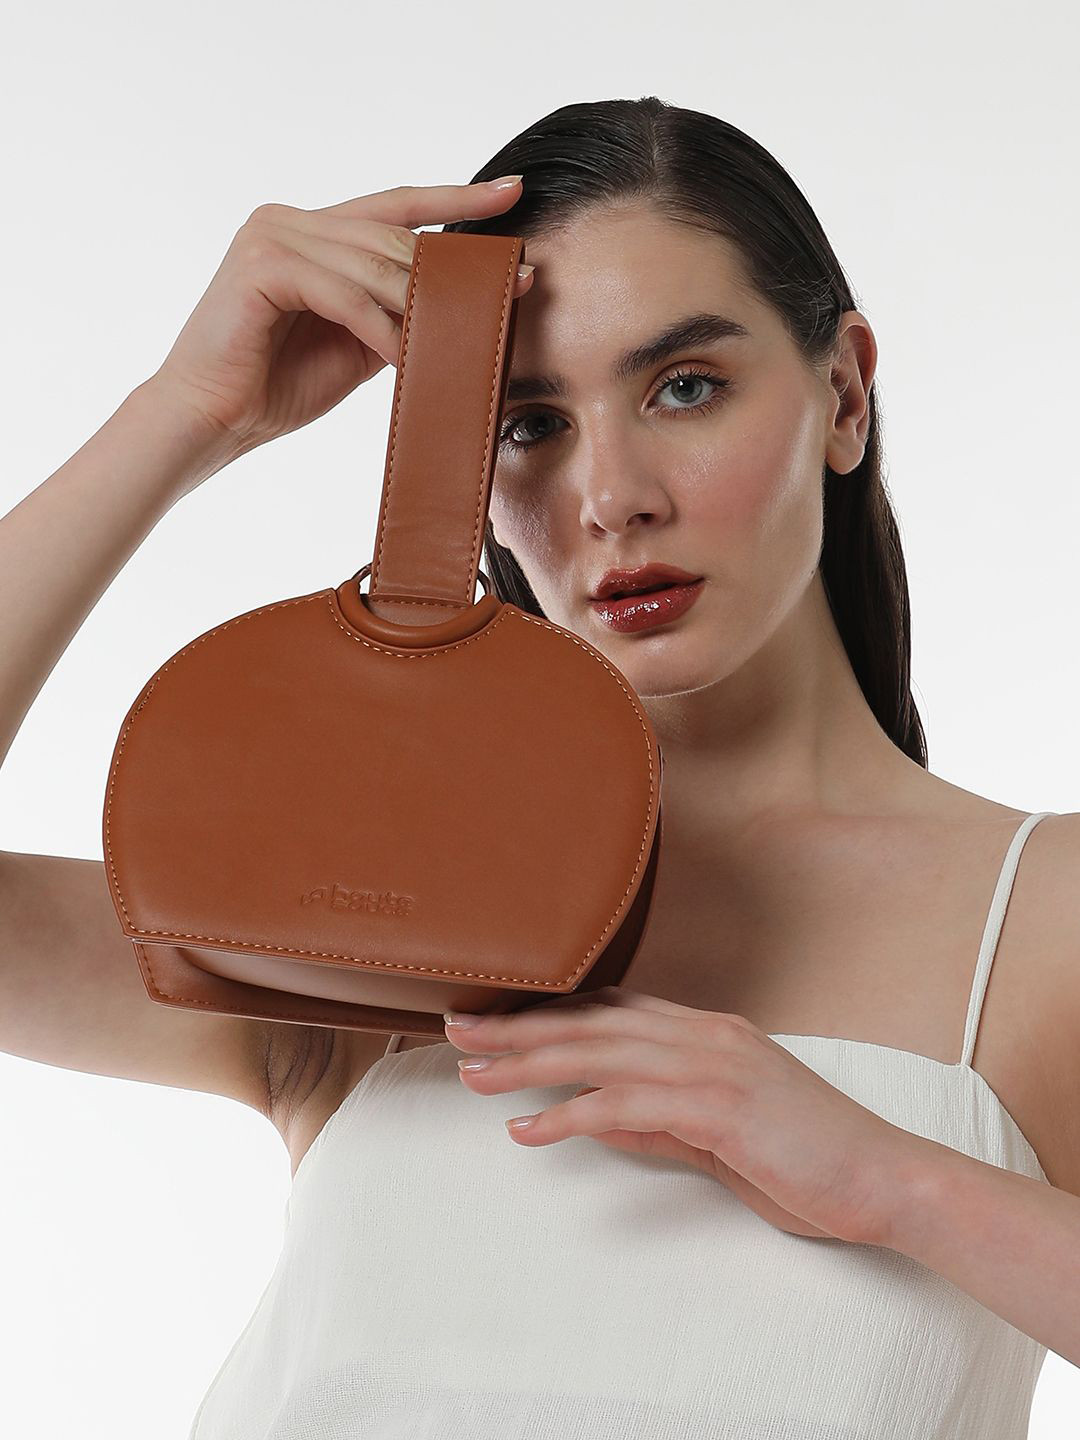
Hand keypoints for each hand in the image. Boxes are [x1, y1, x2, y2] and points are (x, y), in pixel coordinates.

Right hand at [147, 176, 532, 484]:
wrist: (211, 421)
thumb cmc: (276, 386)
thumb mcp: (356, 343)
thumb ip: (396, 313)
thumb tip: (465, 304)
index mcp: (312, 231)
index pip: (396, 205)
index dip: (456, 197)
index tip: (513, 194)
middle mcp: (289, 220)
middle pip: (393, 236)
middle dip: (454, 266)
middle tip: (511, 285)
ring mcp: (271, 235)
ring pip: (373, 263)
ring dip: (421, 305)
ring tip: (459, 337)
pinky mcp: (261, 265)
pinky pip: (344, 293)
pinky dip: (379, 326)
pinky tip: (403, 356)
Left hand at [445, 985, 931, 1246]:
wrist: (885, 1180)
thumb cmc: (806, 1158)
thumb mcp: (720, 1131)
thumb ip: (658, 1118)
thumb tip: (594, 1116)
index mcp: (709, 1030)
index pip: (613, 1007)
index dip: (550, 1012)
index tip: (496, 1022)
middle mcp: (706, 1033)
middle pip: (593, 1019)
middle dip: (519, 1026)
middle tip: (458, 1033)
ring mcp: (714, 1063)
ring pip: (600, 1051)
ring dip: (529, 1062)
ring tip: (474, 1076)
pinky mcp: (719, 1104)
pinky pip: (628, 1104)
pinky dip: (570, 1113)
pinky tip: (529, 1128)